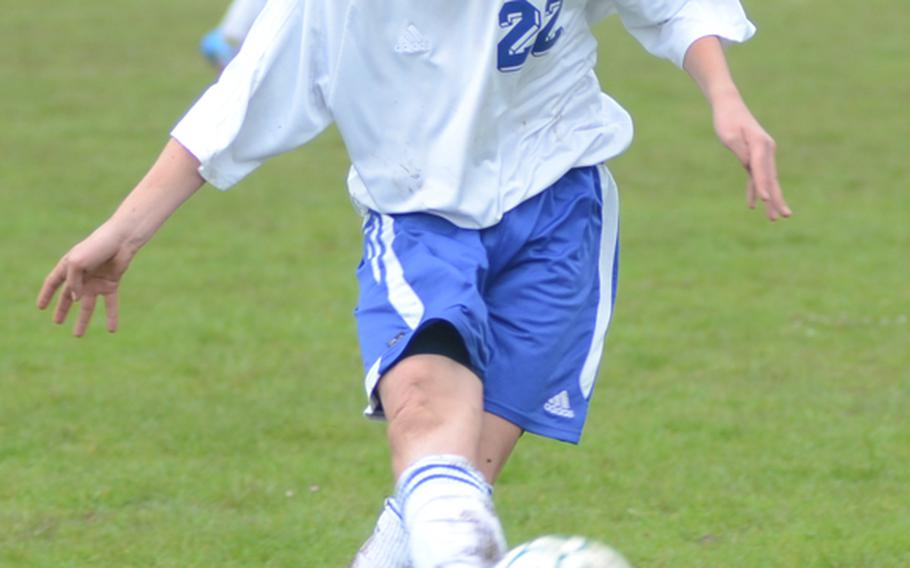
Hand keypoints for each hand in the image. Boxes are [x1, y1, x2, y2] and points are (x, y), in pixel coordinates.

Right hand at [37, 225, 134, 336]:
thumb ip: (73, 283)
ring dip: (83, 320)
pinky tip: (111, 330)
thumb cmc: (97, 247)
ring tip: (78, 335)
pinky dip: (111, 316)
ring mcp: (96, 281)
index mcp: (69, 266)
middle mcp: (81, 276)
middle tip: (57, 322)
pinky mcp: (110, 284)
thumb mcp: (77, 264)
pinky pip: (110, 303)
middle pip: (69, 296)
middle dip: (63, 309)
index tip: (41, 308)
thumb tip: (75, 301)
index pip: (53, 282)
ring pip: (87, 305)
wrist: (121, 241)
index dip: (46, 295)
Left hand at [713, 94, 791, 220]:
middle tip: (785, 216)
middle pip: (771, 178)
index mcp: (760, 144)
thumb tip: (748, 165)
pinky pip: (757, 177)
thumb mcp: (728, 135)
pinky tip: (752, 206)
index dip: (762, 186)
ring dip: (770, 199)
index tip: (764, 201)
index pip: (761, 169)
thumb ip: (740, 150)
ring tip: (774, 218)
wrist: (729, 106)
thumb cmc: (727, 119)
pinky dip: (756, 190)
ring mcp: (763, 154)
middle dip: (777, 199)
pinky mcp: (756, 157)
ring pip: (767, 180)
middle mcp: (766, 150)